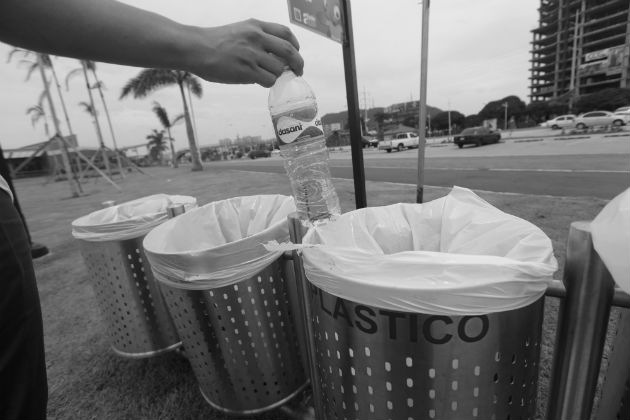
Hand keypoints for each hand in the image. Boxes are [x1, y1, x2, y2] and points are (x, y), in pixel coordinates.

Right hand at [189, 19, 303, 87]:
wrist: (196, 48)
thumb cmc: (214, 42)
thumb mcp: (240, 30)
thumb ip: (257, 38)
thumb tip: (274, 55)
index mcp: (256, 26)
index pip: (286, 33)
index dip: (295, 45)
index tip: (296, 53)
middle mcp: (257, 38)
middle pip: (289, 51)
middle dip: (298, 63)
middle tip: (298, 71)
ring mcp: (252, 55)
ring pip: (279, 69)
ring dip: (277, 75)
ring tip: (267, 76)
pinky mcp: (247, 71)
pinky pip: (268, 80)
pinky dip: (268, 82)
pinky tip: (259, 80)